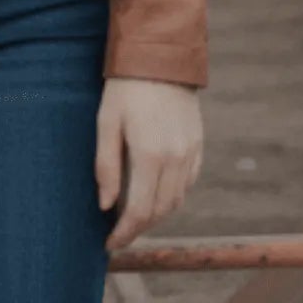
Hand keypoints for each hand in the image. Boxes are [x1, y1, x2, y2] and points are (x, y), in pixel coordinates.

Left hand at [96, 75, 201, 250]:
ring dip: (155, 214)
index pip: (140, 211)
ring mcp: (190, 153)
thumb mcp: (106, 123)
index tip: (110, 244)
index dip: (124, 233)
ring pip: (176, 200)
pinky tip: (154, 192)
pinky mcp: (197, 145)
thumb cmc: (125, 88)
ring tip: (132, 215)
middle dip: (138, 227)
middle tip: (118, 233)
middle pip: (160, 211)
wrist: (161, 58)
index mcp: (150, 155)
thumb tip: (105, 206)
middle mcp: (175, 159)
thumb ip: (105, 167)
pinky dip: (171, 195)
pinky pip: (187, 183)